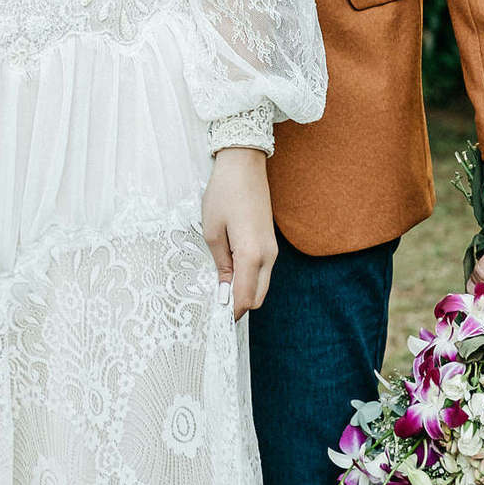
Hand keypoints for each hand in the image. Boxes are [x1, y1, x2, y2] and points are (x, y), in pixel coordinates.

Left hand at [200, 147, 275, 320]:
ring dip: (244, 292)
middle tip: (215, 307)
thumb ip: (220, 264)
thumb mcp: (212, 231)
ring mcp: (272, 249)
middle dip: (238, 306)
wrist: (244, 165)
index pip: (245, 298)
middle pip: (258, 297)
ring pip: (261, 285)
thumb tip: (224, 288)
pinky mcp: (270, 243)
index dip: (230, 312)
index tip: (214, 319)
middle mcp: (268, 255)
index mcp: (251, 254)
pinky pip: (262, 271)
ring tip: (219, 290)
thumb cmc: (224, 194)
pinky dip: (249, 279)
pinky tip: (230, 273)